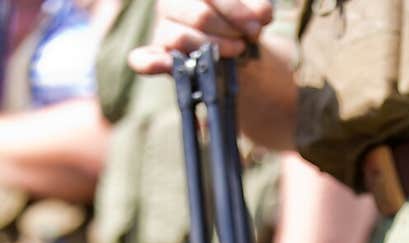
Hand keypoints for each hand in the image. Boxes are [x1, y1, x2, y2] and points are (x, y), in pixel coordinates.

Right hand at [129, 0, 272, 73]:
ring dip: (212, 49)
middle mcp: (169, 2)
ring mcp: (161, 28)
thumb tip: (261, 14)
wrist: (236, 48)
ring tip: (235, 50)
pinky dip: (150, 63)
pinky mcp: (158, 56)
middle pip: (199, 15)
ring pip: (179, 38)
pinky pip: (142, 59)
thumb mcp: (253, 10)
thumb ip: (258, 7)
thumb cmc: (241, 23)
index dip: (235, 10)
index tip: (257, 27)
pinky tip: (160, 65)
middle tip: (245, 42)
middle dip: (228, 31)